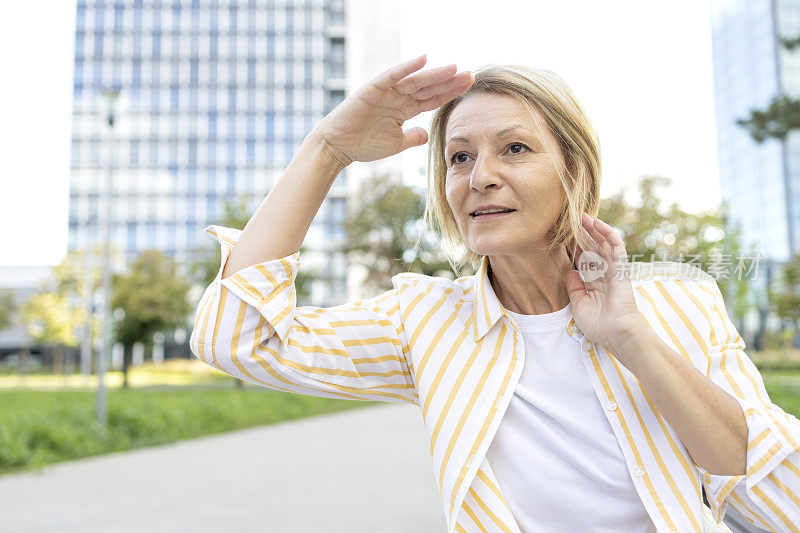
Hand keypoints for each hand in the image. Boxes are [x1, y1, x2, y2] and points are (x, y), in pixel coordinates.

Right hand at [311, 55, 473, 166]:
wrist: (338, 146)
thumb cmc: (363, 145)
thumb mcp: (395, 144)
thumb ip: (413, 138)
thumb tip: (426, 135)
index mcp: (404, 109)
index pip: (432, 98)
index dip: (450, 92)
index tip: (469, 85)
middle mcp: (398, 97)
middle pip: (429, 87)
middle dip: (449, 81)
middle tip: (470, 75)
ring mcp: (386, 91)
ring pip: (415, 81)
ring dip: (434, 74)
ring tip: (454, 69)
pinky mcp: (373, 89)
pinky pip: (391, 76)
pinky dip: (406, 68)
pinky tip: (423, 60)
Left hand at [565, 213, 645, 353]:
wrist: (617, 334)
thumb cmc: (599, 325)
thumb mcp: (579, 305)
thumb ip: (574, 288)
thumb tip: (571, 271)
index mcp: (594, 283)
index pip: (582, 260)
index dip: (573, 247)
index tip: (561, 235)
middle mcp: (603, 274)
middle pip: (591, 248)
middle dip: (582, 234)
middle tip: (570, 218)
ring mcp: (613, 269)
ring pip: (603, 243)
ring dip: (593, 229)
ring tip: (582, 215)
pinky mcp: (622, 267)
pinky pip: (616, 246)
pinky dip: (607, 233)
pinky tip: (597, 223)